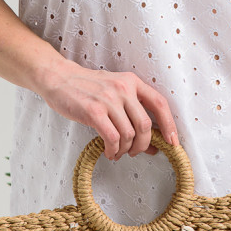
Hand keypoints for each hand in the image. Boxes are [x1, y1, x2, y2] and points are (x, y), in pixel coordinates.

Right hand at [36, 57, 178, 160]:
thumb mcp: (113, 91)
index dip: (169, 124)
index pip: (159, 103)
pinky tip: (109, 152)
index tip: (173, 142)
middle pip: (145, 125)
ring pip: (129, 134)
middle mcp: (123, 88)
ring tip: (118, 152)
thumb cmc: (86, 87)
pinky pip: (112, 138)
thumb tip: (152, 143)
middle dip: (142, 145)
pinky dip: (113, 150)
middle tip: (135, 152)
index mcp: (131, 81)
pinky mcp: (93, 111)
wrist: (58, 78)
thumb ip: (132, 112)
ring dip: (125, 149)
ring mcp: (108, 99)